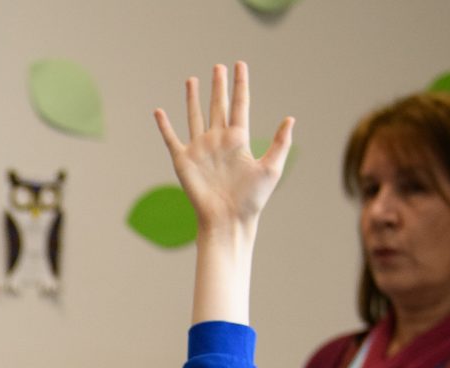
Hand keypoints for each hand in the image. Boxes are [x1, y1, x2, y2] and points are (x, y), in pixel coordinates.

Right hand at [152, 63, 291, 239]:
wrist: (228, 219)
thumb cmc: (252, 199)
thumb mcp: (271, 169)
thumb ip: (280, 143)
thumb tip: (290, 118)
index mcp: (239, 139)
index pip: (240, 104)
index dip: (240, 84)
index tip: (240, 65)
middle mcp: (218, 140)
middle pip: (218, 105)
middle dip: (218, 86)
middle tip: (218, 66)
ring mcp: (200, 149)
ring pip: (196, 116)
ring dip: (193, 98)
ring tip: (192, 79)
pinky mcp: (183, 161)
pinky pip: (171, 139)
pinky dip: (164, 126)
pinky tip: (159, 112)